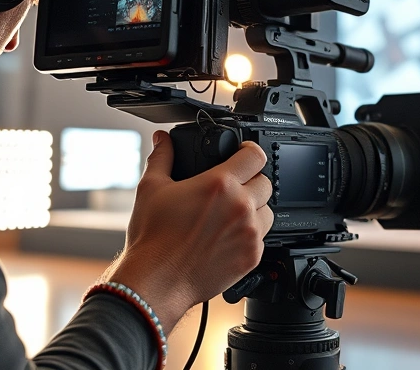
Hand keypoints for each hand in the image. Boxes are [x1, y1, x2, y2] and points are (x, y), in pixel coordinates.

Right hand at [102, 131, 272, 332]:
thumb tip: (162, 139)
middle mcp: (240, 206)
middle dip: (250, 182)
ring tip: (230, 216)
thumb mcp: (151, 188)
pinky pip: (263, 238)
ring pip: (268, 211)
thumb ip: (162, 157)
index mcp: (220, 184)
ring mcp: (250, 234)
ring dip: (254, 210)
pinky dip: (250, 236)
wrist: (156, 280)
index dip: (249, 151)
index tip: (243, 155)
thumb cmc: (153, 238)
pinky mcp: (252, 257)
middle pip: (265, 183)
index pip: (255, 155)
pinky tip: (227, 238)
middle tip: (231, 190)